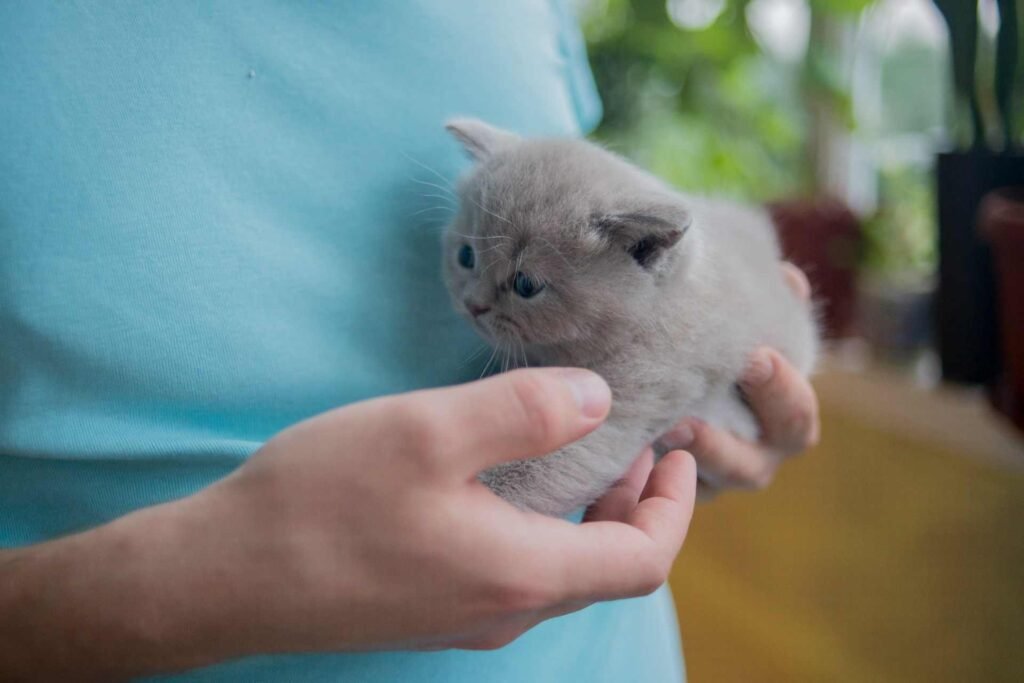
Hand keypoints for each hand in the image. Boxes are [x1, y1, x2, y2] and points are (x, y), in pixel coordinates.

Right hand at [201, 368, 697, 652]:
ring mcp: (463, 617)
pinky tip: (506, 480)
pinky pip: (514, 572)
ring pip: (560, 571)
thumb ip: (525, 412)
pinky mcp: (428, 608)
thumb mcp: (429, 432)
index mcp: (521, 574)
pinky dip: (540, 526)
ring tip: (579, 449)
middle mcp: (503, 611)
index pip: (643, 560)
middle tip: (633, 440)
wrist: (222, 576)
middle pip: (607, 568)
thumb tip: (599, 400)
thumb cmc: (323, 501)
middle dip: (635, 504)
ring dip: (587, 514)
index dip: (675, 507)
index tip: (676, 451)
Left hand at [658, 262, 819, 499]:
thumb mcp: (741, 315)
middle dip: (720, 445)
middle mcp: (753, 457)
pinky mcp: (670, 490)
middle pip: (750, 469)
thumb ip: (768, 299)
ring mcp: (710, 479)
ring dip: (675, 463)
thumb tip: (787, 278)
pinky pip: (659, 492)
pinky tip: (622, 445)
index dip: (781, 390)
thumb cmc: (718, 334)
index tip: (753, 355)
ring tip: (650, 434)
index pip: (795, 417)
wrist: (667, 361)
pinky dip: (644, 474)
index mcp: (783, 418)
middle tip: (685, 418)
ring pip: (701, 488)